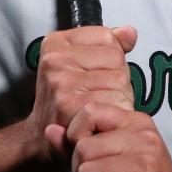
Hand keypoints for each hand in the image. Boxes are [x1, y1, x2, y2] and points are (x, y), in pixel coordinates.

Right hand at [29, 25, 135, 160]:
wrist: (40, 139)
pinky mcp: (70, 106)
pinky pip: (116, 103)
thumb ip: (109, 45)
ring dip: (119, 98)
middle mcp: (55, 60)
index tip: (92, 74)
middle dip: (117, 80)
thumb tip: (130, 32)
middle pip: (116, 59)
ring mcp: (61, 83)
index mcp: (56, 43)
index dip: (110, 58)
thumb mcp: (80, 64)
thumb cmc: (66, 100)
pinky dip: (116, 114)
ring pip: (120, 81)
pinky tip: (100, 119)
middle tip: (96, 95)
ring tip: (98, 107)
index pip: (108, 37)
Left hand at [45, 103, 171, 171]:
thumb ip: (82, 143)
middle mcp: (144, 138)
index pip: (90, 112)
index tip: (82, 156)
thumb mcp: (118, 158)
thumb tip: (50, 129)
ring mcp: (147, 163)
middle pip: (83, 148)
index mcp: (138, 123)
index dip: (75, 134)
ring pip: (87, 171)